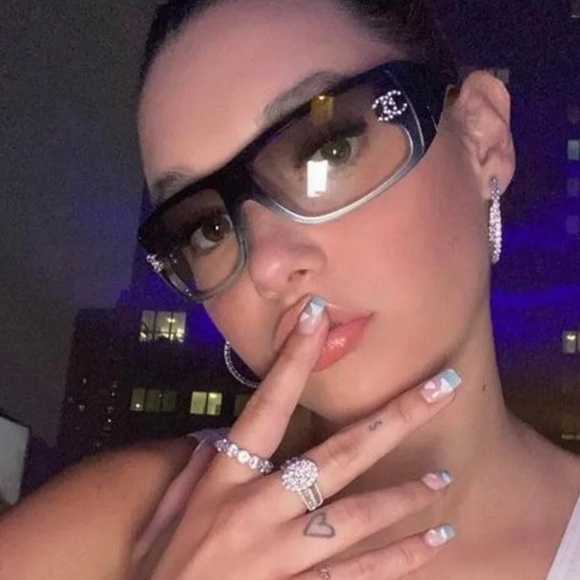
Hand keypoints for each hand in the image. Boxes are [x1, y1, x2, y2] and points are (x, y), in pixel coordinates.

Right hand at [146, 298, 460, 578]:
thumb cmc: (162, 565)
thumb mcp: (168, 506)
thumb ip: (196, 467)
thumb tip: (224, 433)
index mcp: (225, 479)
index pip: (267, 407)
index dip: (293, 360)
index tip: (318, 317)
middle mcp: (260, 509)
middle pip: (336, 456)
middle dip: (392, 418)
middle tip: (441, 387)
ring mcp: (284, 556)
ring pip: (357, 516)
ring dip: (404, 493)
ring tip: (443, 475)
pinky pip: (358, 575)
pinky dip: (401, 558)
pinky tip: (436, 541)